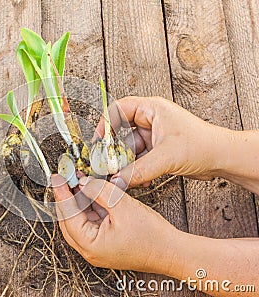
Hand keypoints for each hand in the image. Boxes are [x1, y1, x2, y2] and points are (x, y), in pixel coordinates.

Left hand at [51, 174, 177, 272]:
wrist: (172, 252)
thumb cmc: (152, 236)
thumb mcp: (123, 206)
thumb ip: (100, 192)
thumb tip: (83, 182)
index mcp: (90, 245)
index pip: (67, 215)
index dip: (61, 193)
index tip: (57, 177)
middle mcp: (89, 249)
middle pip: (69, 219)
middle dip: (67, 196)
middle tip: (65, 177)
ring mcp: (97, 247)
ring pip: (80, 219)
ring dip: (79, 200)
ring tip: (78, 180)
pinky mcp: (105, 242)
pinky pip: (92, 221)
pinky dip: (90, 206)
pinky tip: (91, 191)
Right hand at [95, 96, 229, 187]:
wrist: (223, 158)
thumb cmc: (203, 145)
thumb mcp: (166, 157)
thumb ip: (139, 170)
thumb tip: (117, 181)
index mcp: (151, 109)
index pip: (118, 110)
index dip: (104, 125)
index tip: (97, 143)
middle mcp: (150, 120)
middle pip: (120, 132)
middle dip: (114, 151)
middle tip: (106, 165)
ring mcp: (153, 135)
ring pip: (128, 149)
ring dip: (125, 165)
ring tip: (122, 178)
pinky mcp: (156, 150)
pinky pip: (137, 159)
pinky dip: (135, 170)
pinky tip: (137, 180)